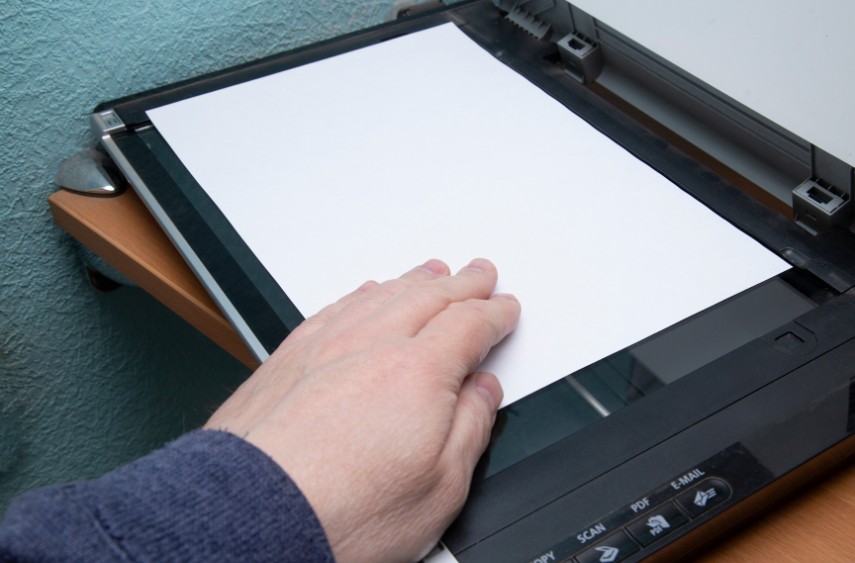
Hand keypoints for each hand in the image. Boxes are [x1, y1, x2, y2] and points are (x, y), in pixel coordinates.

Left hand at [205, 258, 519, 562]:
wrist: (252, 518)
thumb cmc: (340, 514)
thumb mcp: (440, 489)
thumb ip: (470, 429)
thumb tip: (483, 394)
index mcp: (417, 373)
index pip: (469, 325)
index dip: (494, 314)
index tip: (505, 309)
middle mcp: (370, 345)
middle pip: (429, 296)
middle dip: (462, 283)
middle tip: (481, 273)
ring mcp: (325, 345)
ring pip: (382, 293)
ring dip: (414, 279)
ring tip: (432, 271)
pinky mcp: (289, 356)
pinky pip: (336, 305)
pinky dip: (362, 293)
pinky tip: (367, 293)